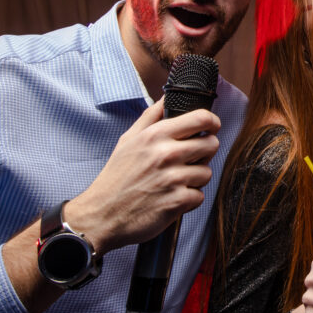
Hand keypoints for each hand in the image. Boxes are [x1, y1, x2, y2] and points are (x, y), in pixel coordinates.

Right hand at [64, 101, 221, 253]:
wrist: (101, 215)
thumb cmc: (116, 177)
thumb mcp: (128, 140)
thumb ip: (151, 116)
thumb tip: (167, 96)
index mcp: (155, 135)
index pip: (201, 118)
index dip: (212, 122)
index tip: (211, 128)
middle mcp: (165, 154)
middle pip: (211, 144)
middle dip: (205, 152)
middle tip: (190, 159)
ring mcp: (172, 179)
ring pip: (207, 172)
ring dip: (195, 179)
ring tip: (176, 181)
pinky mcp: (176, 202)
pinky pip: (199, 196)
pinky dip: (189, 199)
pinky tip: (172, 197)